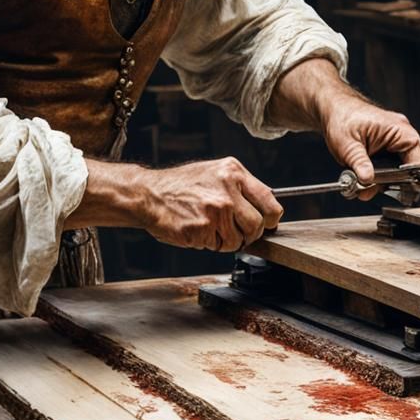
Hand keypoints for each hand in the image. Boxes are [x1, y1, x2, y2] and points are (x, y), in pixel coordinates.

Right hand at [137, 157, 282, 250]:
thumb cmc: (181, 185)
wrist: (149, 194)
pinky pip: (218, 247)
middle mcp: (227, 190)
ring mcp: (215, 210)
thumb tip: (264, 208)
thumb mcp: (215, 173)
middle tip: (234, 231)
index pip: (270, 202)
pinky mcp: (202, 229)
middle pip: (257, 225)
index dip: (270, 219)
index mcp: (234, 172)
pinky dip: (210, 244)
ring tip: (211, 228)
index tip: (266, 224)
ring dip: (227, 241)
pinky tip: (198, 230)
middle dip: (248, 234)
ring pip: (238, 240)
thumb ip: (240, 187)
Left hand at [320, 93, 419, 199]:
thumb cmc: (341, 117)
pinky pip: (388, 167)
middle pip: (408, 171)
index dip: (409, 182)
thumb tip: (368, 181)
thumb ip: (359, 163)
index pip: (418, 164)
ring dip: (380, 181)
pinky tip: (361, 177)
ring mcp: (394, 142)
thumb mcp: (347, 144)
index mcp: (400, 131)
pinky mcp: (385, 147)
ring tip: (360, 184)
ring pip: (396, 172)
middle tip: (368, 190)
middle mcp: (401, 136)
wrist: (332, 108)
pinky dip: (376, 175)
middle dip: (388, 184)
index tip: (392, 192)